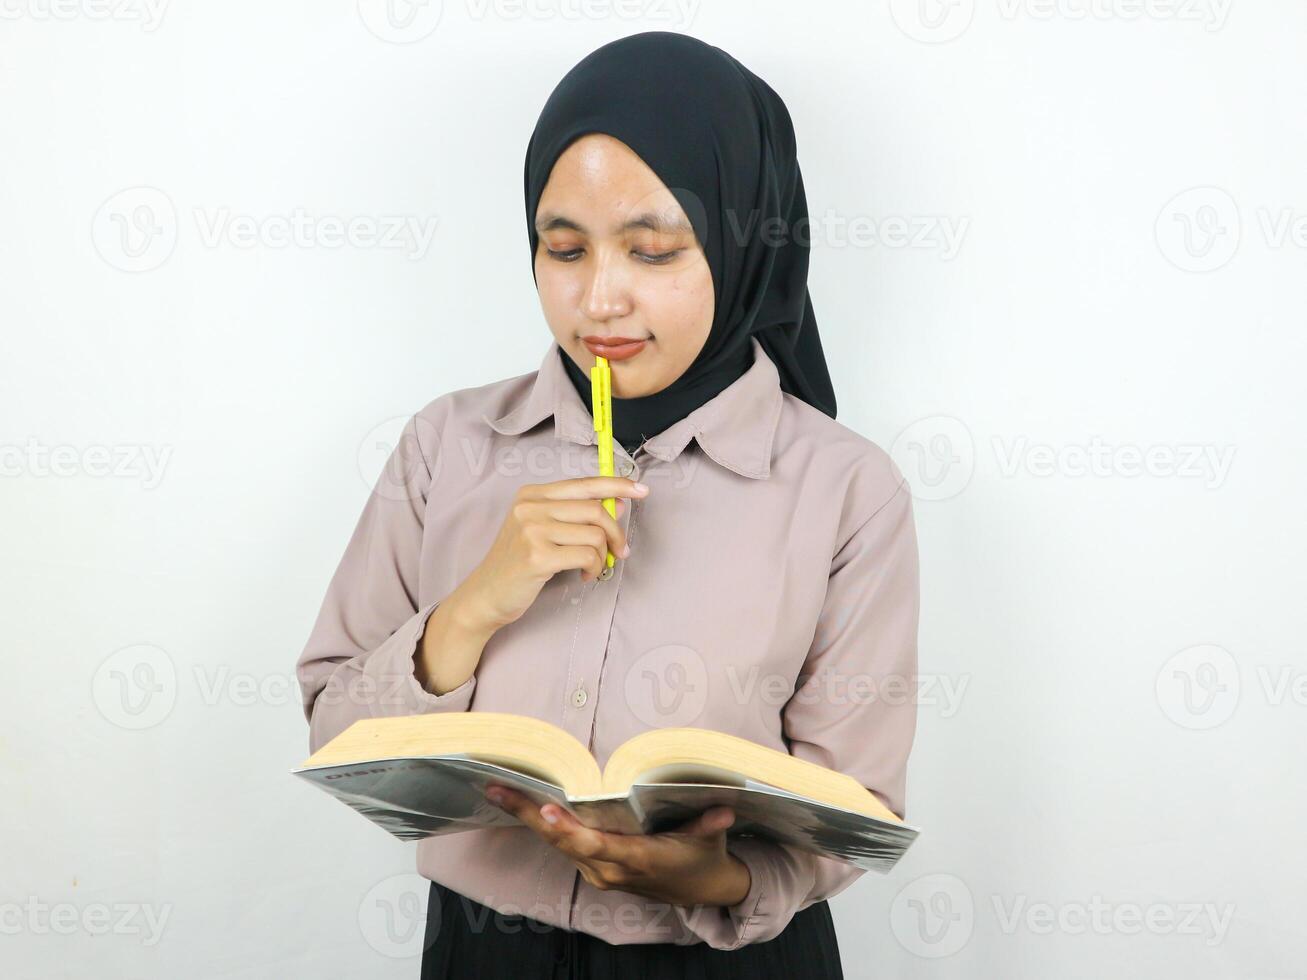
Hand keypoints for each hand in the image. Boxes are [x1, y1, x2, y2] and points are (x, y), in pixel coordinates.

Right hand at [458, 476, 648, 631]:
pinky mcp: (537, 556)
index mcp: (531, 495)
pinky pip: (587, 556)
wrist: (485, 595)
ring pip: (595, 534)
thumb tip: (618, 504)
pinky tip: (584, 577)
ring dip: (602, 556)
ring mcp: (532, 530)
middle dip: (617, 533)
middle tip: (620, 552)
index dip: (617, 485)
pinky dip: (594, 568)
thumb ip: (572, 514)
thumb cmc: (517, 564)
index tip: (641, 490)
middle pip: (595, 509)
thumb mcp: (540, 530)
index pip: (584, 483)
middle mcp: (530, 507)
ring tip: (592, 569)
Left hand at [483, 784, 751, 908]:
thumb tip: (724, 810)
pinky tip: (522, 805)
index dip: (570, 829)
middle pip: (563, 842)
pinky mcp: (595, 870)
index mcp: (638, 859)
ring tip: (500, 790)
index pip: (597, 844)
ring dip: (528, 819)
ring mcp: (600, 872)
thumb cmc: (703, 857)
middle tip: (498, 789)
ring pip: (558, 845)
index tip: (547, 810)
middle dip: (529, 815)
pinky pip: (564, 847)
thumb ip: (710, 825)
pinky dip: (542, 826)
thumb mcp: (710, 841)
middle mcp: (611, 869)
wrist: (701, 892)